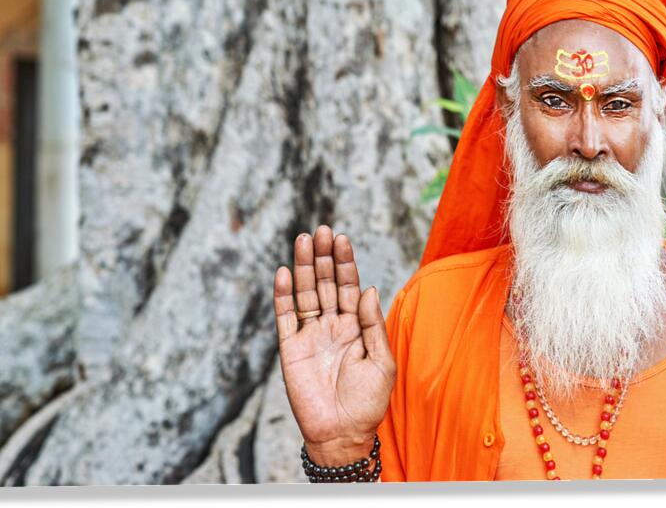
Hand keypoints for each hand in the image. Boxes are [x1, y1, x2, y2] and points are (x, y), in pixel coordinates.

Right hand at [273, 225, 395, 466]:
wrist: (342, 434)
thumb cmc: (367, 403)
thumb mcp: (382, 362)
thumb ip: (373, 325)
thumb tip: (367, 288)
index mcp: (355, 326)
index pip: (348, 286)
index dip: (345, 262)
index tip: (343, 238)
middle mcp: (331, 326)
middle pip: (325, 283)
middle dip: (324, 257)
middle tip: (323, 230)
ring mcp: (310, 335)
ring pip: (305, 293)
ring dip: (304, 267)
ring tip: (304, 240)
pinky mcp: (290, 349)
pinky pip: (285, 317)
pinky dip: (283, 295)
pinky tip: (285, 273)